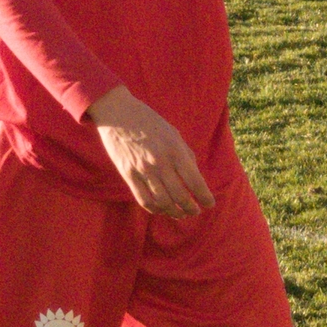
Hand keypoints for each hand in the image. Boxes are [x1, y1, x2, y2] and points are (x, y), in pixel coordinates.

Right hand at [86, 86, 214, 218]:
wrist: (117, 112)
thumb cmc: (149, 121)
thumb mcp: (173, 133)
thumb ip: (185, 155)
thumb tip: (195, 178)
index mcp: (175, 150)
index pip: (195, 182)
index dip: (205, 197)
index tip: (209, 204)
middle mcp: (160, 163)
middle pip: (180, 197)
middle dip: (191, 209)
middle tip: (195, 211)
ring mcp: (142, 170)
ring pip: (163, 203)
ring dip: (175, 213)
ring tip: (181, 214)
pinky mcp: (128, 175)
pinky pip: (144, 200)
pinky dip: (156, 210)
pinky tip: (162, 209)